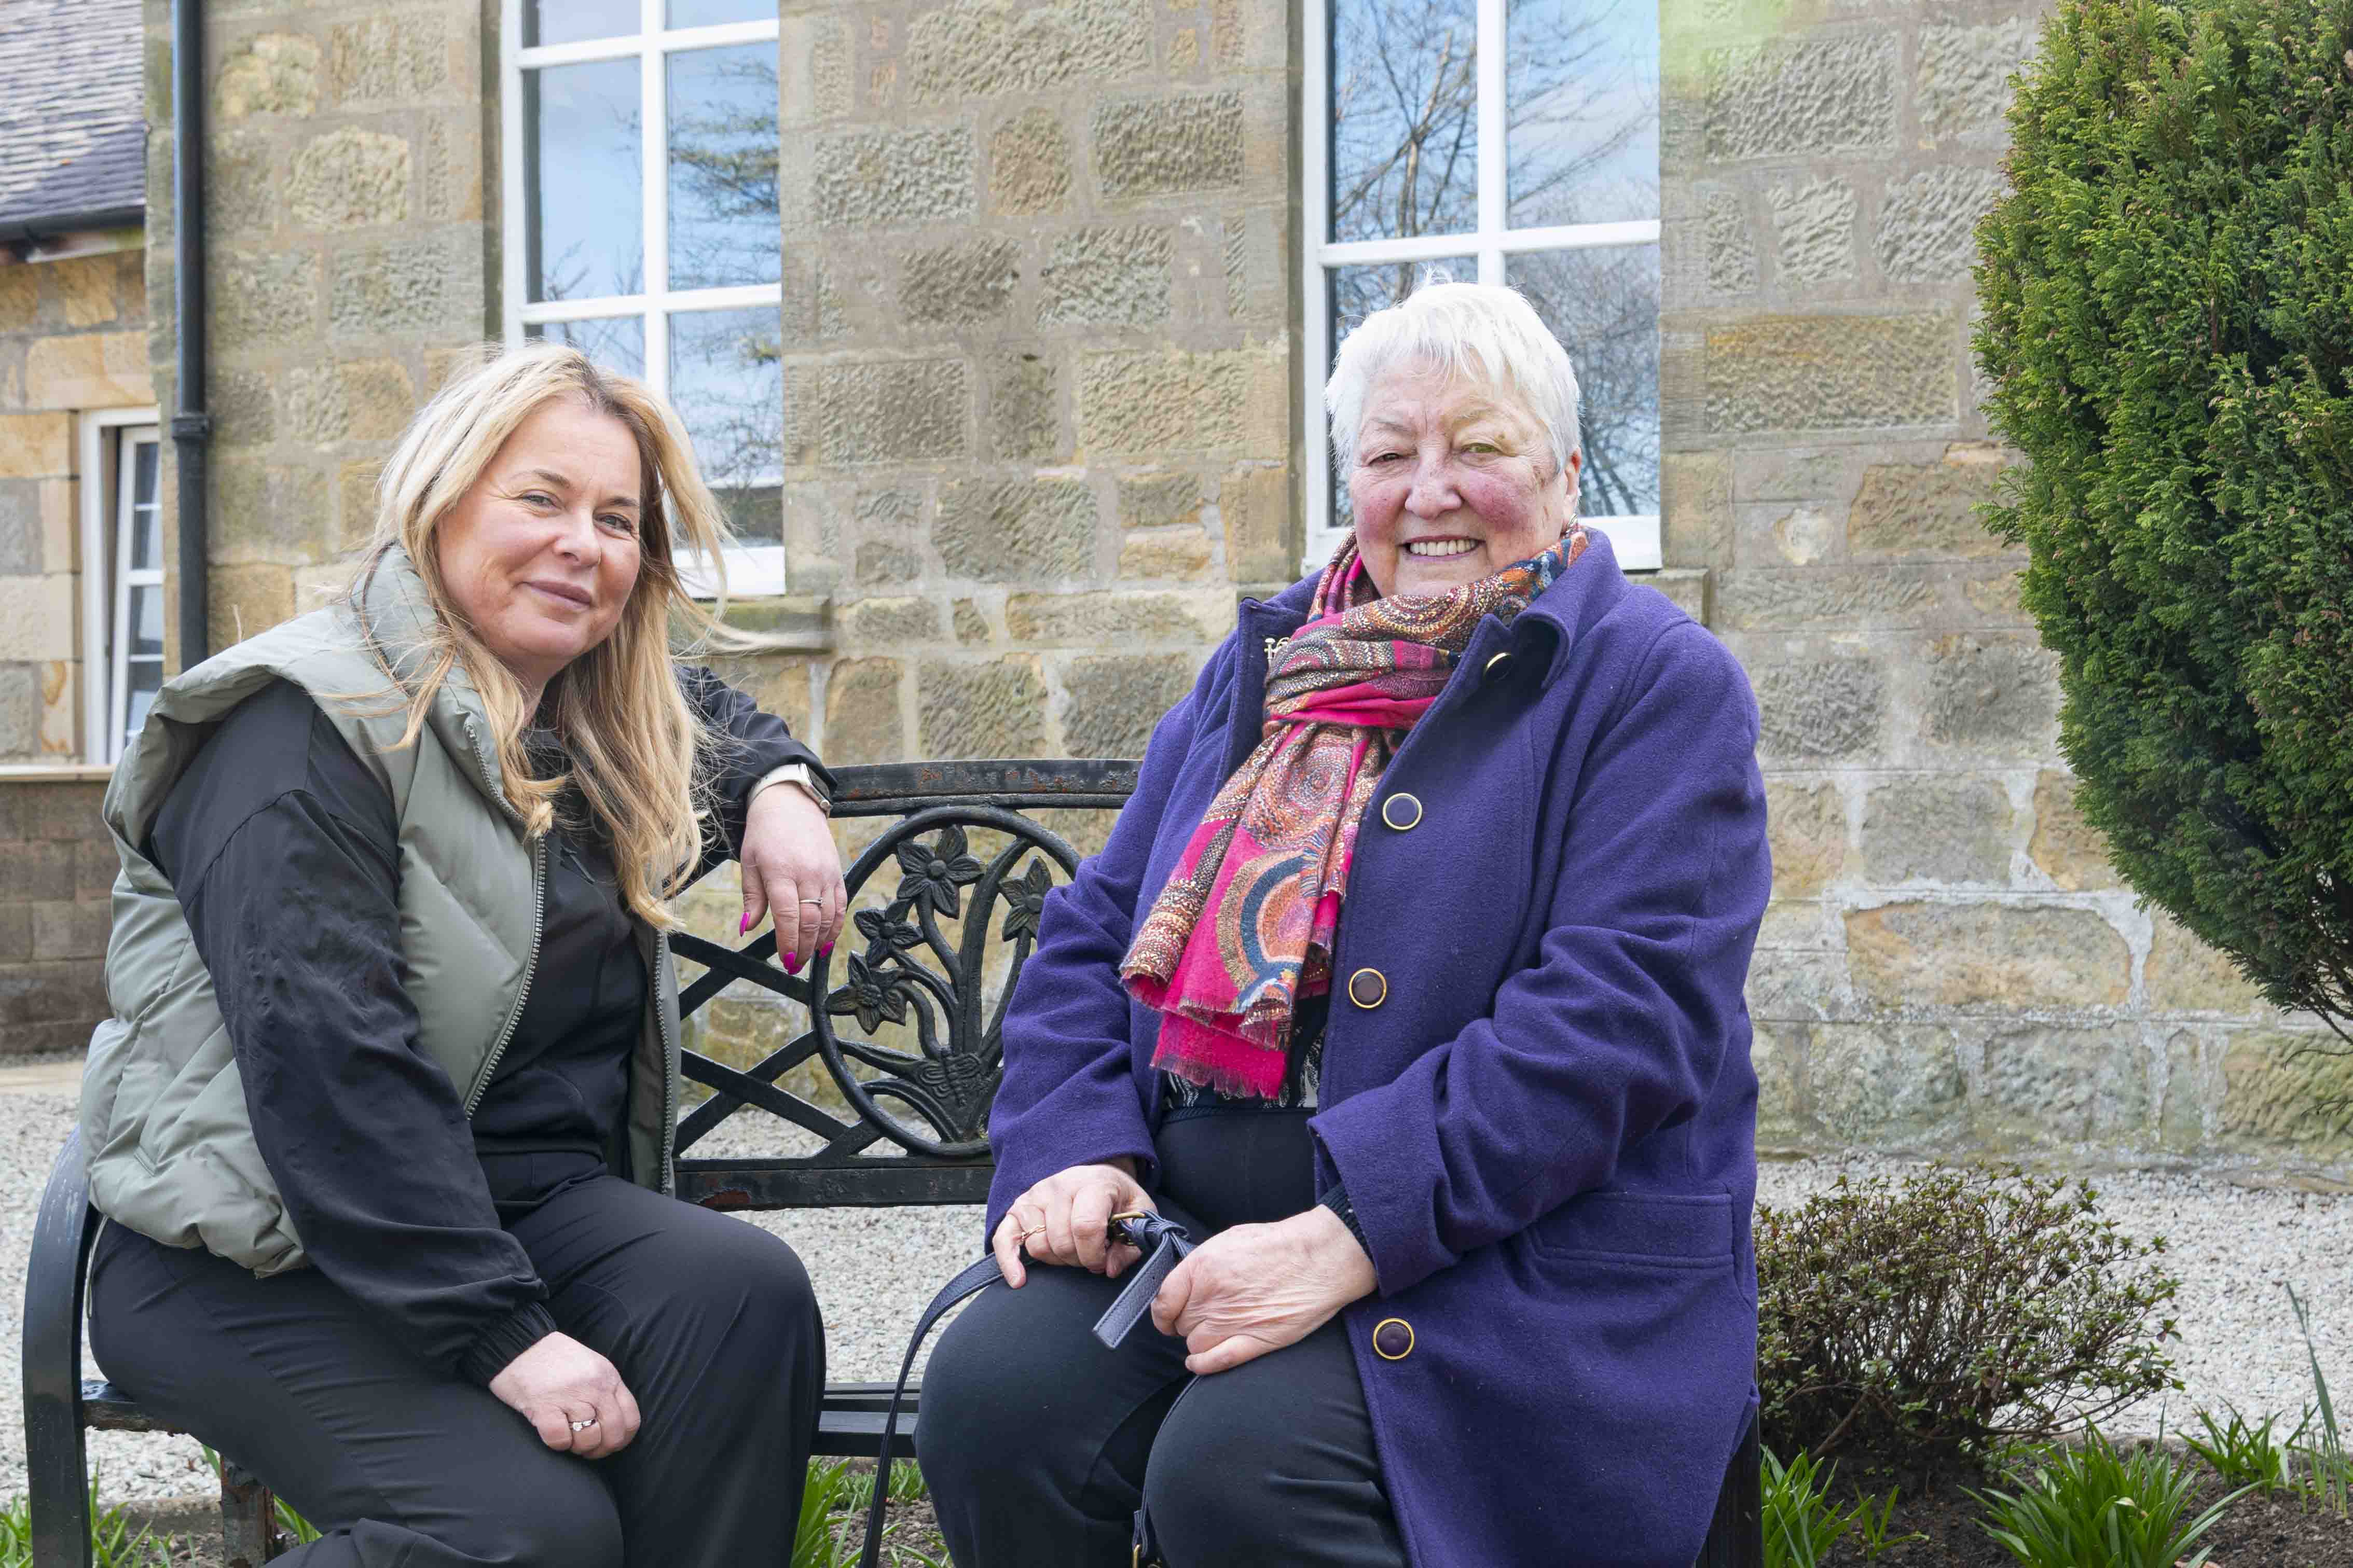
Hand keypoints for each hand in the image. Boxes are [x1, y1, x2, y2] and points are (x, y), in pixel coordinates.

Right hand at [487, 1332, 641, 1457]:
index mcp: (608, 1376)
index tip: (609, 1445)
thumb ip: (605, 1390)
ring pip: (589, 1438)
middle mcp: (594, 1386)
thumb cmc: (554, 1359)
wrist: (520, 1344)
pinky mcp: (544, 1405)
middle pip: (613, 1432)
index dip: (622, 1439)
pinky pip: (560, 1439)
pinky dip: (558, 1444)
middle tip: (586, 1449)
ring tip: (568, 1438)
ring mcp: (570, 1395)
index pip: (631, 1418)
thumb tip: (613, 1424)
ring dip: (578, 1447)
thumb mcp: (591, 1366)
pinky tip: (552, 1433)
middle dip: (601, 1449)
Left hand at [739, 783, 845, 973]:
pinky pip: (841, 905)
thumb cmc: (765, 833)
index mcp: (781, 872)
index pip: (788, 917)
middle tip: (794, 966)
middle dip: (803, 949)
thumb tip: (746, 927)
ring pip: (828, 916)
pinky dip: (835, 926)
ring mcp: (826, 873)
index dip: (788, 943)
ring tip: (808, 955)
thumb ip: (751, 897)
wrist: (791, 803)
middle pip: (810, 921)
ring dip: (819, 941)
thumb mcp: (750, 862)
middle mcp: (807, 874)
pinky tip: (826, 940)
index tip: (786, 961)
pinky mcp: (837, 872)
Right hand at [992, 1159, 1149, 1286]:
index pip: (1085, 1227)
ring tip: (1071, 1252)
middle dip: (1077, 1259)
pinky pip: (1004, 1238)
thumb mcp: (1140, 1214)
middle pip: (1060, 1241)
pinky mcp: (1018, 1208)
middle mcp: (1060, 1185)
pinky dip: (1009, 1261)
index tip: (1102, 1261)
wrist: (1098, 1174)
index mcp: (1093, 1183)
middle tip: (1089, 1256)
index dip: (1094, 1254)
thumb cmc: (1118, 1198)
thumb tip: (1109, 1268)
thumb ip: (1132, 1243)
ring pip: (1037, 1244)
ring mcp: (1035, 1195)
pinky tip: (1019, 1279)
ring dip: (1056, 1260)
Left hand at [1150, 1206, 1377, 1374]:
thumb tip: (1184, 1284)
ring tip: (1218, 1329)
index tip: (1168, 1315)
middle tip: (1207, 1314)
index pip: (1164, 1301)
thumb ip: (1201, 1264)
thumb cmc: (1280, 1244)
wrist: (1321, 1257)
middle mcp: (1213, 1296)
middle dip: (1188, 1322)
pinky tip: (1199, 1362)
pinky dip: (1202, 1364)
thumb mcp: (1230, 1239)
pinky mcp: (1255, 1341)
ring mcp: (1232, 1321)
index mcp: (1203, 1267)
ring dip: (1201, 1340)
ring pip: (1194, 1345)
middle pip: (1181, 1324)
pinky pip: (1215, 1361)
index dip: (1164, 1312)